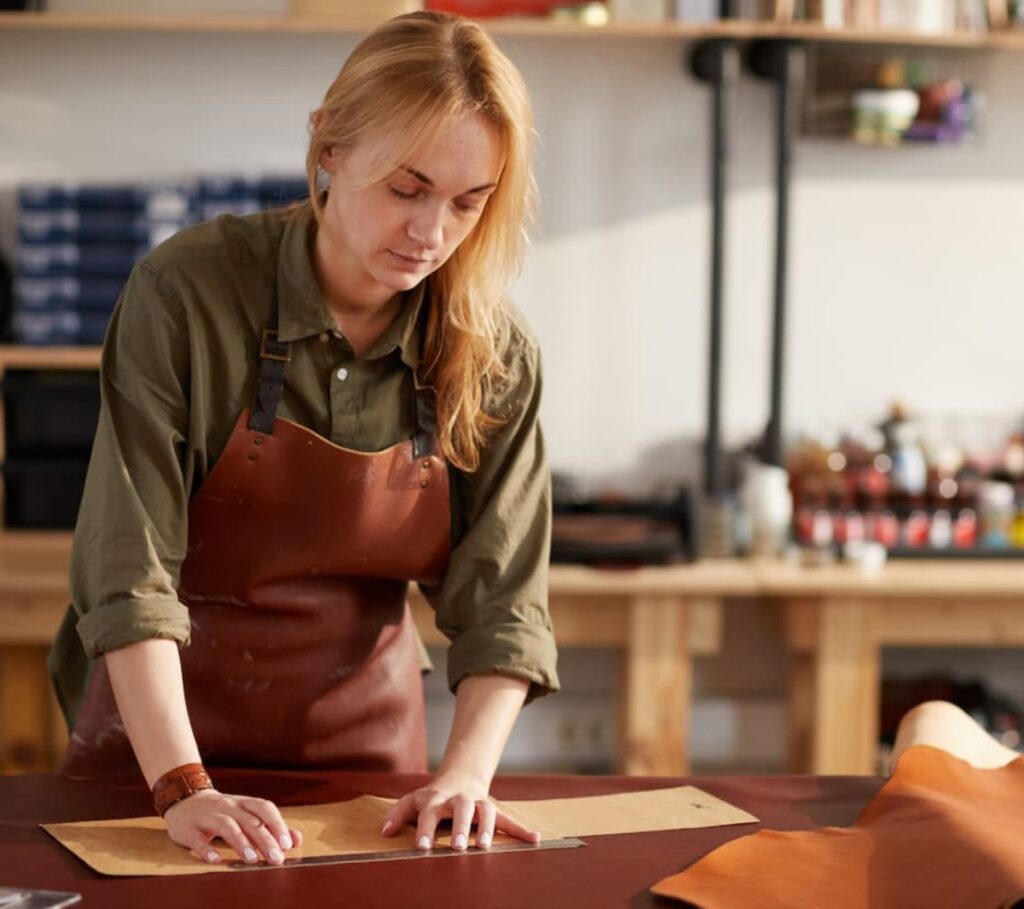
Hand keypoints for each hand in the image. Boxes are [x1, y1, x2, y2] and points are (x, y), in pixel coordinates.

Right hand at [163, 789, 302, 864]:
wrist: (185, 800)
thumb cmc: (223, 811)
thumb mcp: (246, 814)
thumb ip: (271, 827)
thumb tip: (296, 840)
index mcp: (244, 803)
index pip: (264, 809)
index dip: (277, 824)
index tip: (287, 844)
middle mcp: (228, 807)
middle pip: (249, 821)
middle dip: (265, 839)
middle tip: (276, 858)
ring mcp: (208, 816)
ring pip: (227, 826)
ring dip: (241, 842)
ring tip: (252, 859)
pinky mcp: (189, 829)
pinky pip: (198, 838)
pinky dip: (206, 848)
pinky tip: (216, 859)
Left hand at [379, 771, 539, 851]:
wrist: (461, 776)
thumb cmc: (433, 796)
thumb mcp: (413, 800)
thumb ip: (397, 814)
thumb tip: (383, 833)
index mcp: (438, 798)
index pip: (429, 812)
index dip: (425, 829)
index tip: (421, 847)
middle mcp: (460, 799)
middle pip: (462, 809)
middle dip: (461, 827)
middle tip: (457, 846)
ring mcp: (479, 803)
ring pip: (486, 812)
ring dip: (487, 828)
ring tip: (485, 847)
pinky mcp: (494, 809)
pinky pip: (509, 820)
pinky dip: (522, 830)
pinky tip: (535, 840)